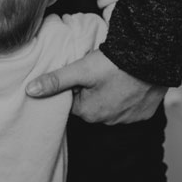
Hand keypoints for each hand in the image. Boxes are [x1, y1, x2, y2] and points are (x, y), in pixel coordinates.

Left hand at [26, 50, 166, 123]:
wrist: (151, 59)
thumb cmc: (114, 64)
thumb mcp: (80, 70)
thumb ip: (55, 80)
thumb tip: (30, 91)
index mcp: (88, 113)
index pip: (74, 101)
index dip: (77, 86)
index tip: (84, 73)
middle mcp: (107, 121)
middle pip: (92, 105)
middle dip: (93, 91)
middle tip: (100, 72)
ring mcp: (127, 120)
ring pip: (111, 106)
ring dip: (111, 94)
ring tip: (115, 75)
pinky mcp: (144, 114)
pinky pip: (131, 108)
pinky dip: (129, 97)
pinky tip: (130, 82)